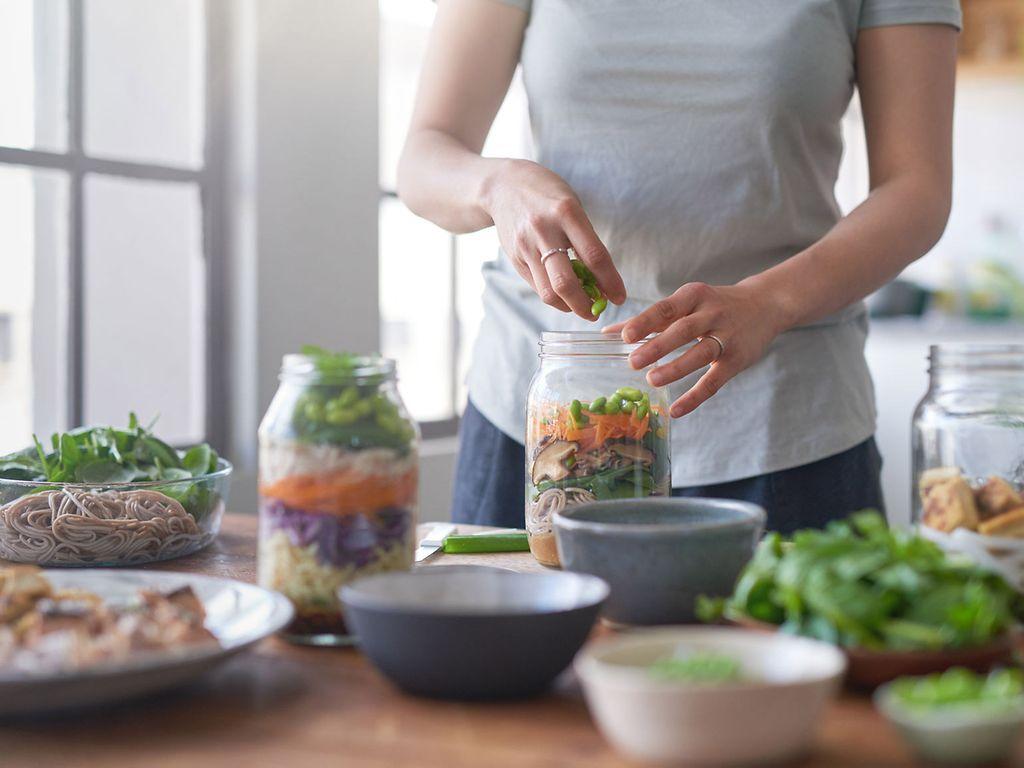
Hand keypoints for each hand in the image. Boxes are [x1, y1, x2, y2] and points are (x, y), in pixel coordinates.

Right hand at [483, 159, 625, 318]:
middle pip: (566, 283)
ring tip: (580, 305)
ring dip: (568, 306)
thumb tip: (603, 281)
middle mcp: (544, 231)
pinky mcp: (514, 258)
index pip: (594, 257)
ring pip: (548, 292)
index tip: (620, 297)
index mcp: (566, 213)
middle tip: (596, 311)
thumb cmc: (548, 196)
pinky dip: (554, 296)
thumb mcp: (572, 207)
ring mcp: (525, 247)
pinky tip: (563, 293)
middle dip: (585, 305)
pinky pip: (537, 287)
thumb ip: (586, 240)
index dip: (610, 282)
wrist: (503, 186)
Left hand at [605, 281, 789, 417]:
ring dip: (675, 368)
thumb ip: (649, 319)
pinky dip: (695, 396)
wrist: (765, 306)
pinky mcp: (737, 360)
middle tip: (633, 362)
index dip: (645, 321)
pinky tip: (676, 409)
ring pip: (700, 354)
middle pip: (683, 330)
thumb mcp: (686, 304)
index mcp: (694, 296)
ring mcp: (727, 337)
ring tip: (652, 380)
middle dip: (657, 346)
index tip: (624, 335)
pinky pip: (714, 380)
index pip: (666, 308)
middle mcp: (712, 313)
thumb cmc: (713, 306)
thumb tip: (607, 333)